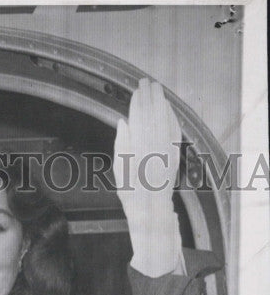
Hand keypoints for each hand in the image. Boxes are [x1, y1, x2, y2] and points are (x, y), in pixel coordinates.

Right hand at [113, 78, 182, 276]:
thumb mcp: (118, 169)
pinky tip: (168, 109)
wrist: (151, 212)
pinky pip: (174, 131)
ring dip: (162, 103)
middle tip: (147, 82)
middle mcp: (155, 148)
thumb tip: (123, 121)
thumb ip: (121, 143)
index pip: (139, 119)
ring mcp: (167, 151)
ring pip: (166, 120)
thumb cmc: (131, 193)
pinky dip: (171, 117)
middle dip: (150, 97)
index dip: (138, 102)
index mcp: (139, 150)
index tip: (136, 90)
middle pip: (154, 115)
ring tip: (157, 90)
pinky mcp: (175, 155)